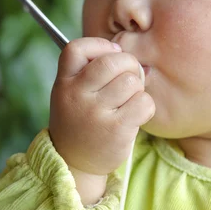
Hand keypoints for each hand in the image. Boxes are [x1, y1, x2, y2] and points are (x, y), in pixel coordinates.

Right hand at [49, 37, 154, 177]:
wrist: (75, 163)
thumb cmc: (81, 120)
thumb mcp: (71, 92)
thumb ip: (90, 70)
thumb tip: (125, 52)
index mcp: (64, 82)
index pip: (77, 48)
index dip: (100, 46)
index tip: (110, 55)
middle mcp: (77, 95)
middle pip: (113, 61)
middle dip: (129, 65)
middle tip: (129, 77)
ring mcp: (96, 113)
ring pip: (132, 81)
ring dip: (137, 88)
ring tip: (129, 100)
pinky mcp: (116, 129)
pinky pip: (144, 102)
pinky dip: (146, 106)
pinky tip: (136, 114)